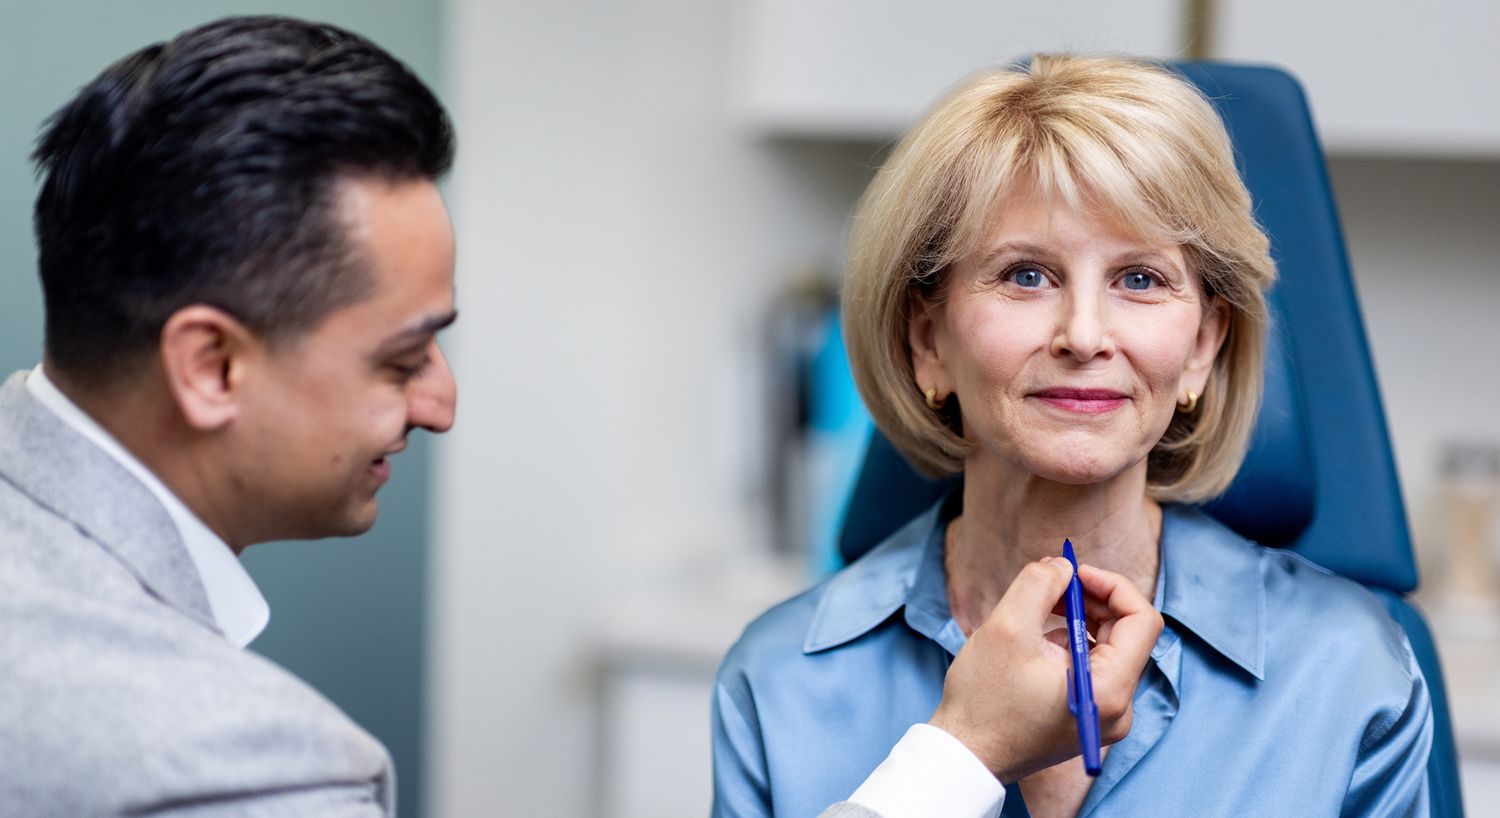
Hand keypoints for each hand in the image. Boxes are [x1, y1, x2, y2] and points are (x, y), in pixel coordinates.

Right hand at [927, 559, 1162, 782]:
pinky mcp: (1087, 718)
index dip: (1112, 586)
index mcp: (1108, 691)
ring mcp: (1104, 717)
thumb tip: (1063, 565)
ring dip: (1078, 621)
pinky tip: (1036, 645)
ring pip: (1108, 649)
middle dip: (1091, 600)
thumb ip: (1040, 583)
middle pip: (1126, 634)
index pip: (1142, 621)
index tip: (1074, 574)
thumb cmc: (982, 700)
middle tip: (1053, 584)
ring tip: (1037, 616)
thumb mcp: (1006, 627)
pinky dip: (1070, 645)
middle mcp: (1117, 709)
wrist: (965, 755)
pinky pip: (1093, 668)